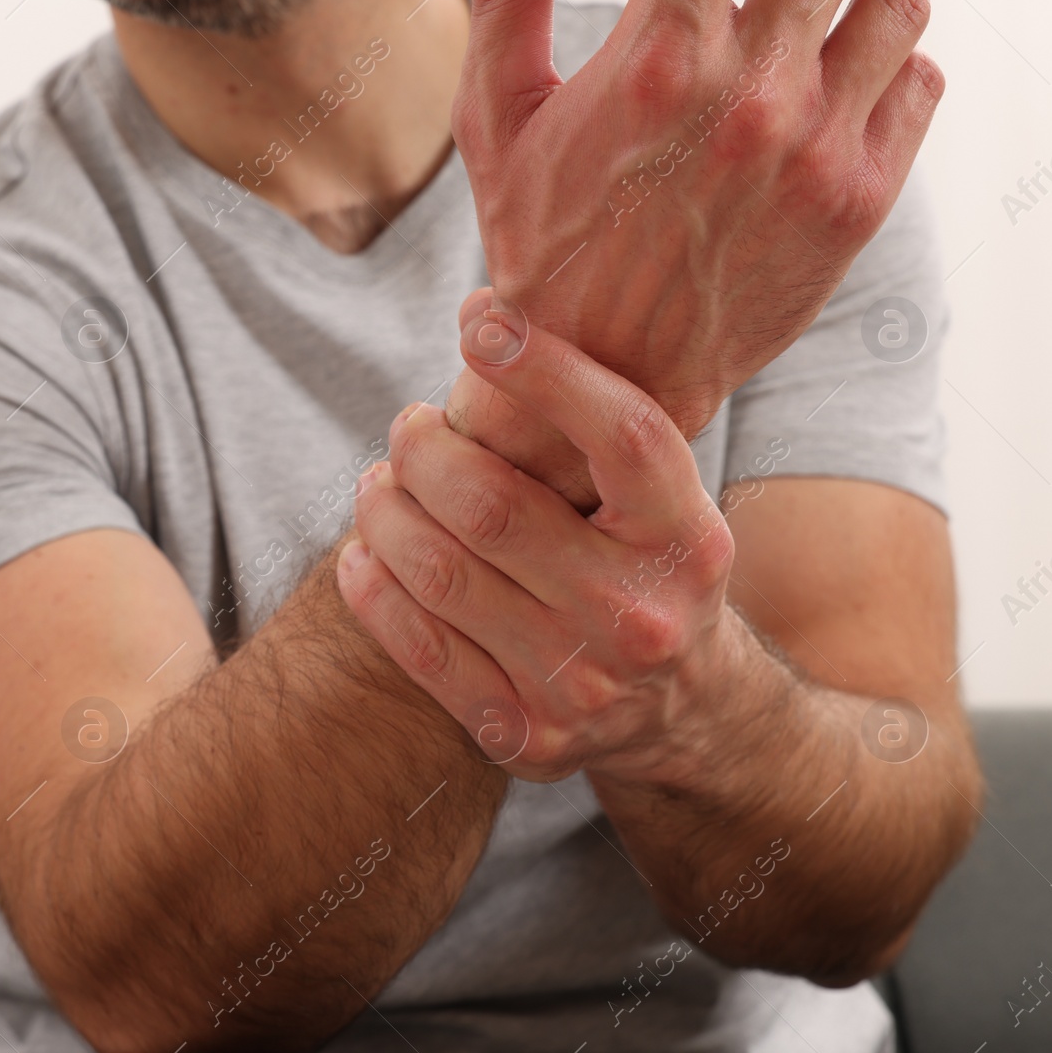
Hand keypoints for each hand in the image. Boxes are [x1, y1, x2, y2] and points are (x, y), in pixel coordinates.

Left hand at [337, 314, 740, 782]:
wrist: (687, 716)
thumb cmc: (649, 572)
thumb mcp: (662, 504)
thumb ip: (596, 432)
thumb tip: (488, 316)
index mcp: (689, 539)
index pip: (622, 435)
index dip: (544, 371)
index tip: (481, 322)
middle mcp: (642, 614)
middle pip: (493, 506)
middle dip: (423, 450)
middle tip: (407, 427)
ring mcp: (582, 684)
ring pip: (440, 573)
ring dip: (383, 513)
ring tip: (377, 486)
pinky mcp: (528, 736)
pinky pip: (419, 649)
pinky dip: (373, 590)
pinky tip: (362, 555)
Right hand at [448, 0, 943, 498]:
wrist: (601, 376)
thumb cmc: (543, 243)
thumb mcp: (495, 121)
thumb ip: (504, 9)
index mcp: (660, 60)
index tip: (691, 0)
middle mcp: (752, 97)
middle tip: (750, 16)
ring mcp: (817, 148)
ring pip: (891, 0)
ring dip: (849, 4)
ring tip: (808, 24)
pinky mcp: (860, 199)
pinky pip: (920, 79)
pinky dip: (888, 65)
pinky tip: (835, 84)